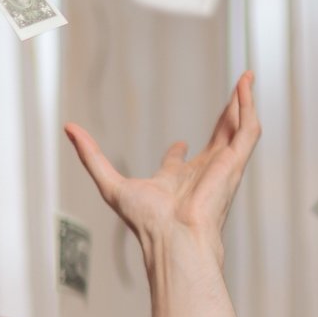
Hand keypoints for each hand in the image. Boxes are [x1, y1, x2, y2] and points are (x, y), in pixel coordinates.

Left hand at [65, 70, 260, 254]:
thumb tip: (68, 128)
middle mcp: (201, 174)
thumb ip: (91, 155)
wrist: (174, 237)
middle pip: (216, 139)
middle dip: (224, 117)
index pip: (180, 164)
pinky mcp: (235, 163)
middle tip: (231, 95)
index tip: (179, 145)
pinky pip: (248, 128)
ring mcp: (221, 167)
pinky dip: (249, 106)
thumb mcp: (109, 183)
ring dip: (242, 104)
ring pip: (237, 129)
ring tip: (246, 79)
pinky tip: (246, 86)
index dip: (178, 153)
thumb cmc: (146, 221)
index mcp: (174, 182)